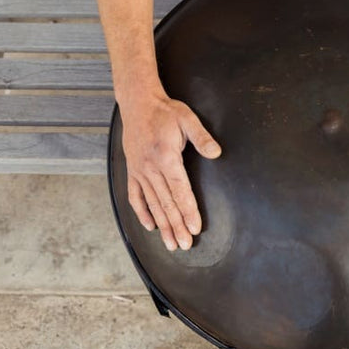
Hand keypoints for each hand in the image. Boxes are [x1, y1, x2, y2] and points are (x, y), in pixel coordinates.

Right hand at [119, 91, 221, 250]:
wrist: (137, 103)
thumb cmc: (165, 111)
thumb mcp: (187, 118)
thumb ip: (202, 137)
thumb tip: (216, 153)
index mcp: (166, 157)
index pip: (180, 190)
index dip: (188, 211)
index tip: (195, 228)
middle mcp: (151, 168)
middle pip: (167, 203)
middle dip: (177, 226)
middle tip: (184, 245)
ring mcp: (139, 171)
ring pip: (153, 204)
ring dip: (163, 225)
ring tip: (170, 244)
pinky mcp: (132, 171)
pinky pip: (135, 196)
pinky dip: (142, 212)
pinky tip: (150, 226)